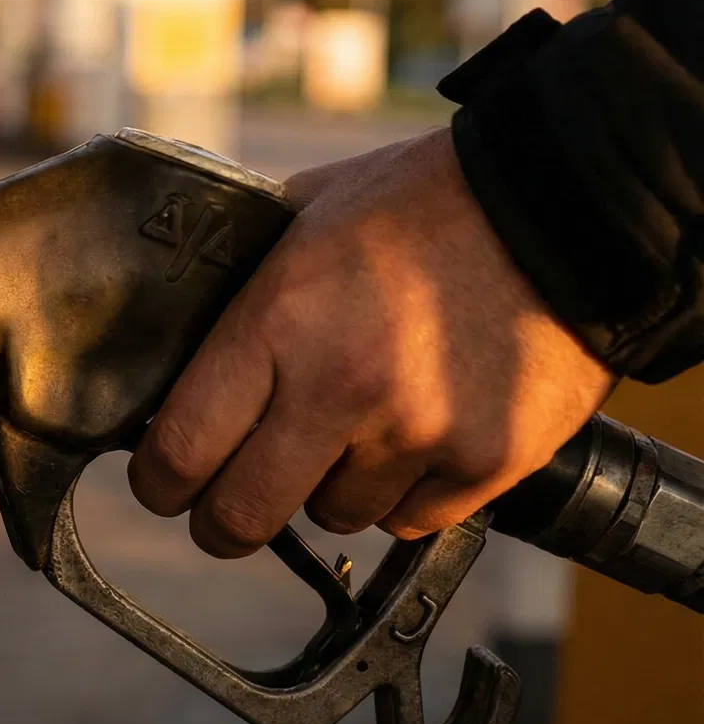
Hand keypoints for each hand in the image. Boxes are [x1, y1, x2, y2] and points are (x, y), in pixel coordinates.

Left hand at [130, 129, 613, 557]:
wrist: (565, 205)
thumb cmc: (423, 203)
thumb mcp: (304, 214)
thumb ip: (242, 277)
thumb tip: (178, 329)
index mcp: (278, 321)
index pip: (180, 449)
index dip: (158, 482)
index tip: (162, 482)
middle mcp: (342, 387)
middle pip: (241, 516)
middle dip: (221, 520)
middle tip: (225, 503)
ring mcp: (419, 432)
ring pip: (331, 518)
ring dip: (325, 490)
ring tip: (349, 432)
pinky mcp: (487, 463)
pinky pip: (411, 520)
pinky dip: (402, 495)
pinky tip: (413, 439)